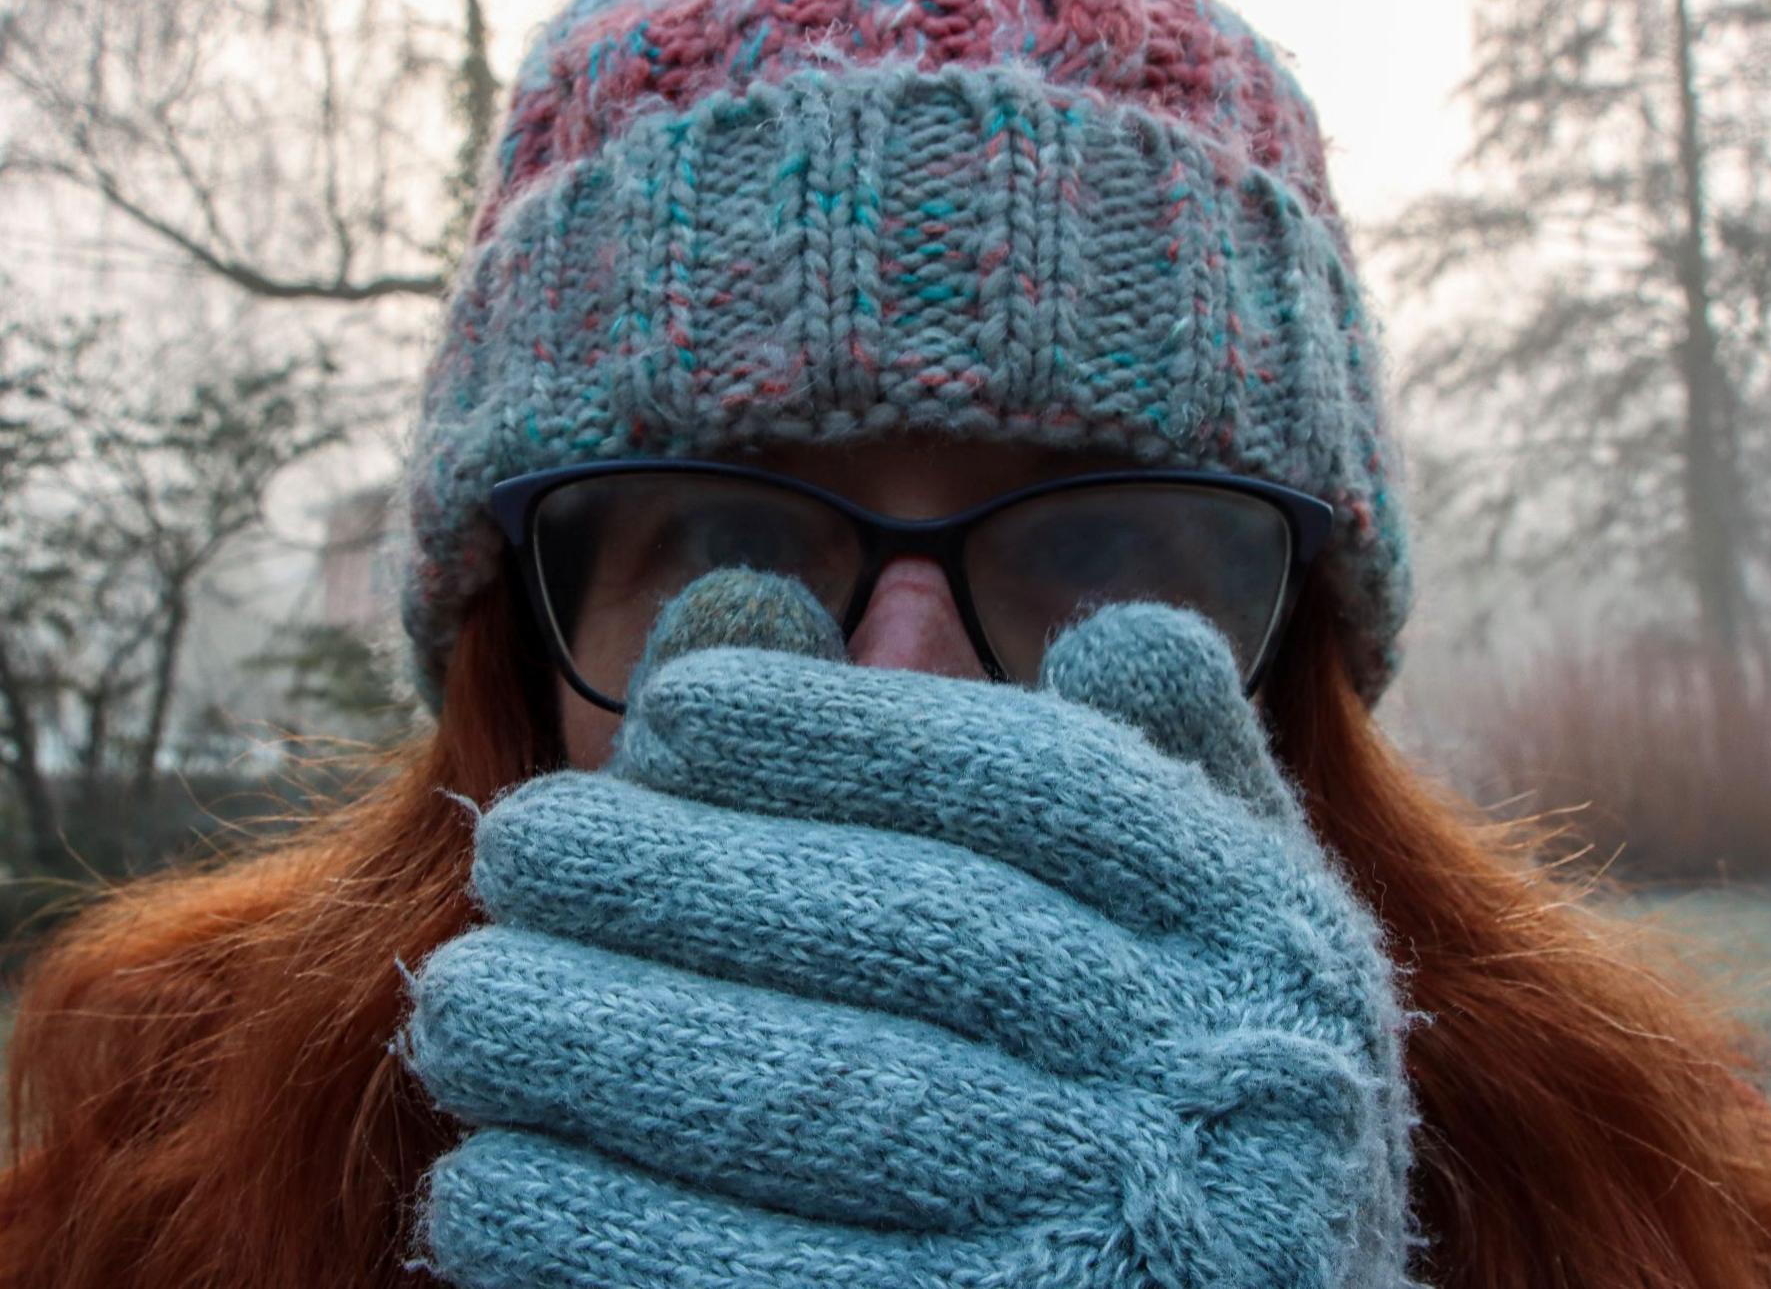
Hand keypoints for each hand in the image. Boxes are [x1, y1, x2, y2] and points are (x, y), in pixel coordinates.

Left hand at [398, 573, 1428, 1287]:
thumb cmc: (1183, 1097)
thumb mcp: (1190, 907)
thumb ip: (1103, 752)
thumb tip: (909, 588)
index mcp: (1267, 931)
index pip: (1043, 789)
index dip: (846, 733)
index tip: (669, 712)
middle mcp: (1244, 1081)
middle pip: (926, 937)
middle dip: (692, 883)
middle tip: (515, 848)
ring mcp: (1150, 1249)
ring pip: (846, 1112)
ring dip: (617, 1053)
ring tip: (461, 1009)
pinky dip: (622, 1246)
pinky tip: (493, 1194)